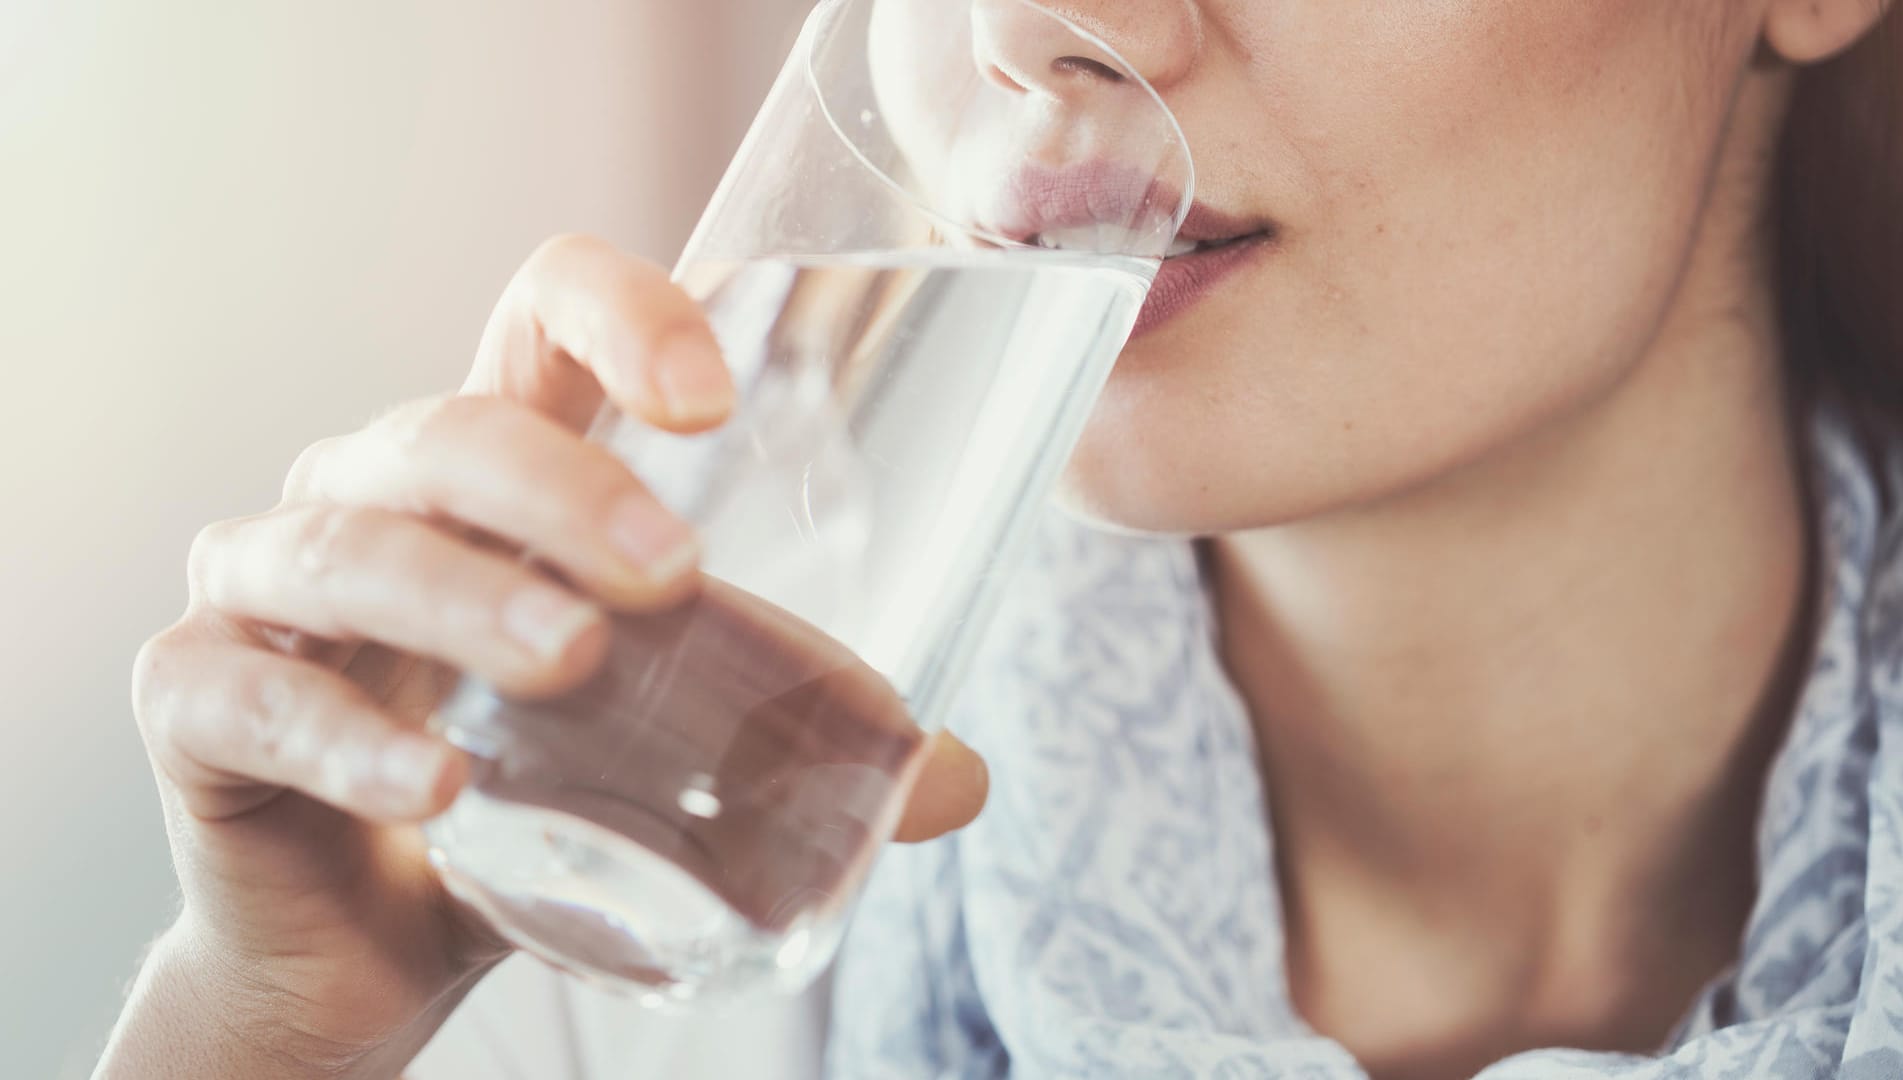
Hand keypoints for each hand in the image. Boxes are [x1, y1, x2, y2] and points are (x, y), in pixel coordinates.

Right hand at [105, 235, 990, 1078]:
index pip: (539, 319)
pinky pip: (245, 694)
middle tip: (670, 574)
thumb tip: (953, 779)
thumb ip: (786, 738)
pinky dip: (343, 736)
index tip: (713, 392)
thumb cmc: (522, 795)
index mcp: (498, 474)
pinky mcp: (196, 698)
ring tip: (572, 663)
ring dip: (466, 598)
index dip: (620, 312)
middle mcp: (374, 498)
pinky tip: (435, 790)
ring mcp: (269, 589)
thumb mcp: (660, 746)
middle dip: (561, 488)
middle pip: (450, 432)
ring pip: (351, 546)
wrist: (367, 944)